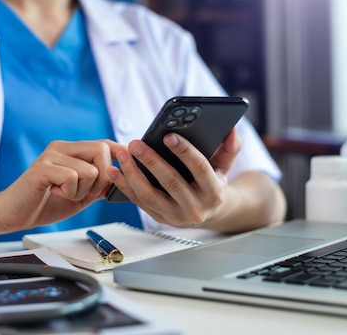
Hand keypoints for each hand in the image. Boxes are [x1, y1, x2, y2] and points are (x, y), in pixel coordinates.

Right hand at [0, 140, 116, 231]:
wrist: (14, 214)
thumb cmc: (46, 203)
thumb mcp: (81, 194)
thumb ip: (99, 184)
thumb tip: (123, 179)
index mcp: (71, 150)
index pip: (104, 143)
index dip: (120, 154)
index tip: (128, 166)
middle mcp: (62, 147)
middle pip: (102, 150)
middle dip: (102, 178)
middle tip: (86, 192)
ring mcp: (51, 155)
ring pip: (90, 169)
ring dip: (83, 191)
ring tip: (64, 193)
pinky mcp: (42, 168)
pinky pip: (73, 177)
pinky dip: (69, 192)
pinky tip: (54, 192)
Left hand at [107, 128, 240, 227]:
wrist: (209, 213)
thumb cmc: (213, 182)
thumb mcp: (225, 167)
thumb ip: (230, 148)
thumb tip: (232, 128)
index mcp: (214, 192)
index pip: (200, 169)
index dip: (185, 151)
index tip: (168, 135)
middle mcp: (196, 208)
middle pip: (171, 182)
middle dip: (151, 161)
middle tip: (136, 143)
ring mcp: (176, 216)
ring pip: (150, 195)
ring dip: (132, 174)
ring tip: (122, 154)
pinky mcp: (159, 218)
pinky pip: (139, 202)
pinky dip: (124, 186)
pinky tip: (114, 171)